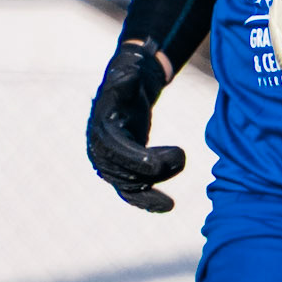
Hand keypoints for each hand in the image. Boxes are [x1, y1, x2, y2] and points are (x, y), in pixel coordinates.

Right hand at [86, 38, 184, 209]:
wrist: (128, 87)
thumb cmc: (129, 78)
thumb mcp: (127, 74)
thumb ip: (125, 80)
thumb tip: (126, 77)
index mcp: (100, 129)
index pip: (115, 150)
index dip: (134, 158)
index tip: (155, 164)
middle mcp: (101, 151)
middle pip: (124, 171)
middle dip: (153, 171)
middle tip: (181, 156)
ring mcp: (111, 163)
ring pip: (130, 186)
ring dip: (154, 187)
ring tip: (177, 174)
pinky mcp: (124, 169)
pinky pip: (133, 192)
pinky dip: (148, 201)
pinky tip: (167, 207)